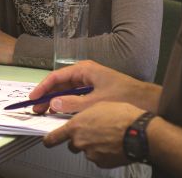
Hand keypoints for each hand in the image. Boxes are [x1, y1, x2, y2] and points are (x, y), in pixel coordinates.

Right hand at [29, 60, 158, 114]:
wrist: (148, 100)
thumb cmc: (123, 97)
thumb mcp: (95, 102)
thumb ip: (72, 104)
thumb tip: (53, 104)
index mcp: (83, 69)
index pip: (56, 77)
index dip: (43, 88)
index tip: (33, 98)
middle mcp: (85, 73)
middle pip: (60, 83)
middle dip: (47, 96)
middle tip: (36, 109)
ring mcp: (90, 81)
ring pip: (67, 90)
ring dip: (56, 100)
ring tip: (45, 111)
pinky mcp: (95, 89)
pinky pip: (76, 94)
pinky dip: (67, 103)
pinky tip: (62, 112)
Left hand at [43, 101, 144, 167]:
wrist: (140, 133)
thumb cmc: (121, 116)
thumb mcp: (97, 105)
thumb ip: (81, 114)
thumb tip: (78, 118)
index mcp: (75, 127)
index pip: (54, 137)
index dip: (49, 140)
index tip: (47, 141)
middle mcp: (80, 142)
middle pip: (72, 144)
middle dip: (79, 139)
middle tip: (93, 132)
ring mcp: (91, 154)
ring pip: (87, 150)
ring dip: (92, 146)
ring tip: (107, 137)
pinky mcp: (103, 163)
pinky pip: (98, 158)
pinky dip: (103, 153)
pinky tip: (112, 145)